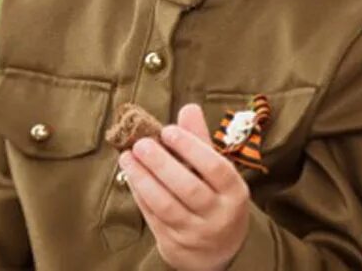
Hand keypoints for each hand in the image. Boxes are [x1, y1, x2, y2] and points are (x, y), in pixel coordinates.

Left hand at [119, 104, 250, 270]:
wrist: (220, 252)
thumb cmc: (219, 200)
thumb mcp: (219, 174)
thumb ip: (202, 142)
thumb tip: (189, 108)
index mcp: (234, 192)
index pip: (214, 167)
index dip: (191, 147)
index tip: (168, 130)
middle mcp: (218, 214)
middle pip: (188, 188)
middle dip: (161, 164)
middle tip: (141, 143)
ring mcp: (195, 232)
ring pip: (166, 205)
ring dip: (143, 180)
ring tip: (127, 157)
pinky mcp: (174, 244)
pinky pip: (153, 217)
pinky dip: (140, 195)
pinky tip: (131, 177)